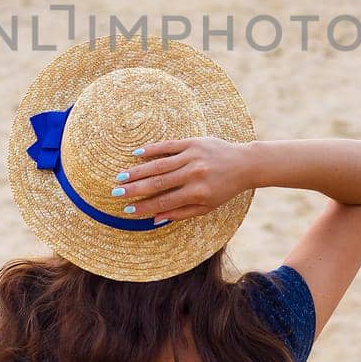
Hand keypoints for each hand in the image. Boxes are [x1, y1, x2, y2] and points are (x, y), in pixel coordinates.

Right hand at [113, 137, 254, 222]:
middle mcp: (193, 174)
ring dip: (139, 171)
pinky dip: (152, 149)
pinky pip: (169, 146)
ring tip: (122, 176)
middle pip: (158, 182)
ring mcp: (193, 156)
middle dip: (135, 189)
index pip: (164, 201)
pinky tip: (137, 153)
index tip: (128, 210)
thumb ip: (181, 213)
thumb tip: (156, 219)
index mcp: (197, 193)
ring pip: (160, 164)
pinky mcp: (193, 142)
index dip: (145, 207)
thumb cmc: (224, 189)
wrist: (244, 164)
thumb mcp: (207, 206)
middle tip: (116, 193)